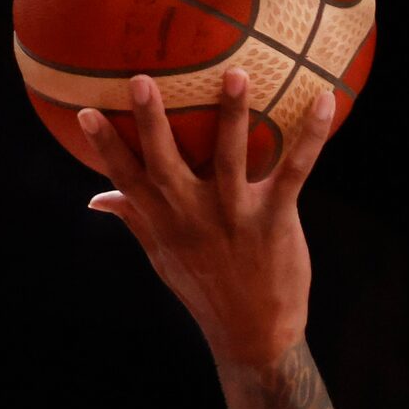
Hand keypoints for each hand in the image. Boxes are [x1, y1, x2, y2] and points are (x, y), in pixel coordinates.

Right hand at [80, 69, 334, 370]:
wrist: (254, 335)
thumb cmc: (206, 290)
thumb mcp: (163, 259)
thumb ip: (135, 220)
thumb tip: (96, 199)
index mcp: (165, 223)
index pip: (126, 180)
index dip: (105, 147)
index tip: (85, 112)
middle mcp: (194, 216)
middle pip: (166, 162)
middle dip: (153, 121)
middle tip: (142, 79)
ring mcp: (235, 216)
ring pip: (230, 158)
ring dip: (233, 115)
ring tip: (236, 73)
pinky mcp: (275, 219)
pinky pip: (295, 171)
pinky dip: (311, 137)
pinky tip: (323, 101)